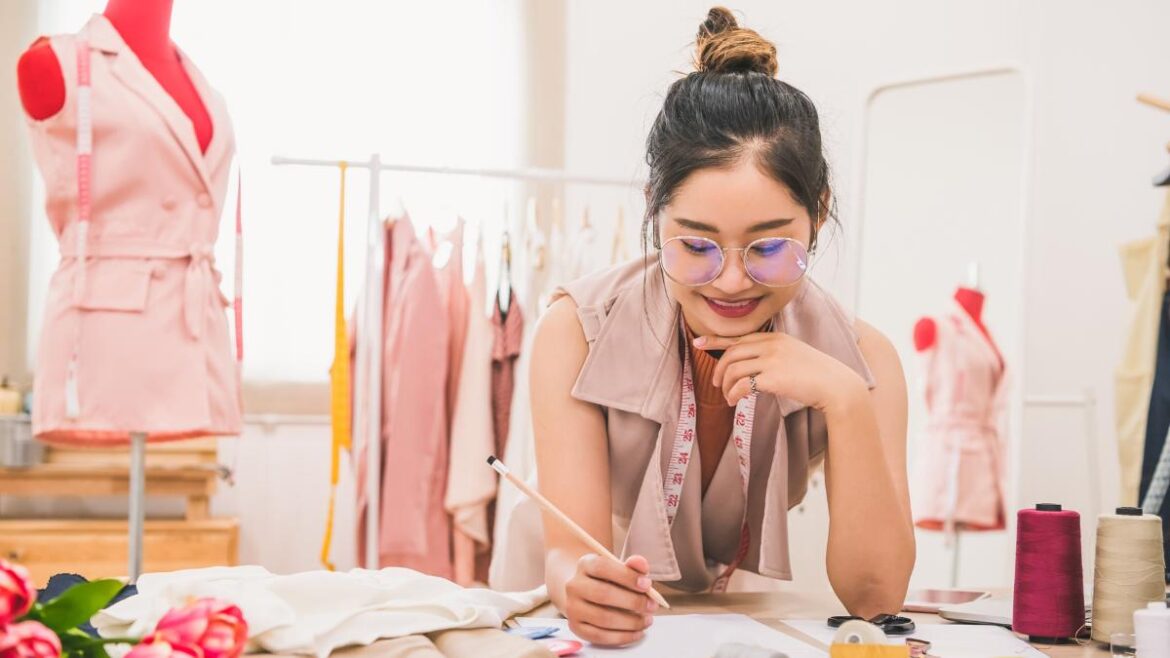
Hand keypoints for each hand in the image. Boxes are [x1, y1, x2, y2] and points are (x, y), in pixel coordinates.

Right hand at [563, 554, 656, 645]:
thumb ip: (633, 566)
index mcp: (585, 565)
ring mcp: (573, 608)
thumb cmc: (609, 580)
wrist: (587, 594)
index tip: (647, 585)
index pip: (603, 567)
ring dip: (630, 622)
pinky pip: (600, 636)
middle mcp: (574, 585)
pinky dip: (622, 637)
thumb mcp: (620, 569)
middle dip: (632, 602)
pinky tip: (637, 632)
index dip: (627, 576)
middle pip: (603, 594)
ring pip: (603, 618)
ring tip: (647, 620)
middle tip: (652, 606)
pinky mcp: (576, 627)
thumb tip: (642, 565)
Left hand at [695, 333, 863, 410]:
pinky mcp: (773, 377)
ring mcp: (772, 360)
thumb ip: (773, 355)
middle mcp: (772, 344)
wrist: (837, 386)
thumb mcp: (794, 356)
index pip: (740, 336)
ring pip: (734, 369)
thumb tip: (752, 368)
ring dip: (725, 385)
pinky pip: (742, 385)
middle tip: (716, 384)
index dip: (716, 340)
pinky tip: (734, 402)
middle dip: (719, 368)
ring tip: (727, 398)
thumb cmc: (817, 376)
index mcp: (775, 337)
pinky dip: (733, 394)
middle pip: (732, 352)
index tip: (698, 343)